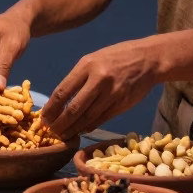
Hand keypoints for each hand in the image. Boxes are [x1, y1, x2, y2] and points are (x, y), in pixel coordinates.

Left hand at [41, 37, 162, 138]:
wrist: (148, 59)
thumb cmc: (117, 57)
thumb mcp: (94, 59)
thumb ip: (78, 78)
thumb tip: (61, 100)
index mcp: (87, 65)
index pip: (63, 91)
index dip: (51, 108)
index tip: (43, 118)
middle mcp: (99, 80)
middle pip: (73, 109)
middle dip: (60, 124)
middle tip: (51, 132)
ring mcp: (112, 94)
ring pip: (87, 118)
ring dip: (73, 129)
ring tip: (64, 135)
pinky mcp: (122, 104)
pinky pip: (101, 119)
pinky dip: (89, 127)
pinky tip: (81, 130)